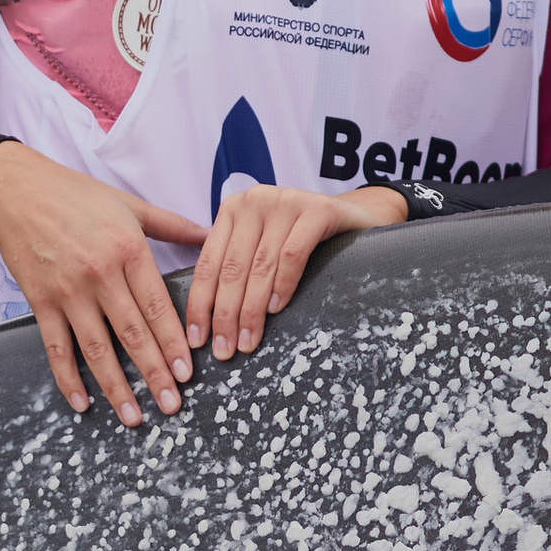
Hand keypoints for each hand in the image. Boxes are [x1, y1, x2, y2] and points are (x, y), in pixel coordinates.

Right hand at [0, 144, 205, 424]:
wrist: (15, 190)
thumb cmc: (74, 194)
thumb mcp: (128, 204)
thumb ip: (171, 224)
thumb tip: (210, 234)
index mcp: (128, 249)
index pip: (158, 307)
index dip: (174, 344)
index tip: (188, 373)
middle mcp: (100, 274)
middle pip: (134, 335)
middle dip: (155, 374)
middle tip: (173, 405)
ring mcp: (68, 291)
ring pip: (98, 349)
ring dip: (118, 387)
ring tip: (135, 416)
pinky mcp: (41, 301)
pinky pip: (57, 348)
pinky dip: (68, 379)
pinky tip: (83, 403)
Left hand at [187, 183, 404, 361]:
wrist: (354, 218)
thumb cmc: (303, 240)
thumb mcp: (262, 248)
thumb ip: (237, 267)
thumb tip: (209, 323)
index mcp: (233, 210)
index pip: (209, 263)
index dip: (200, 304)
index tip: (197, 340)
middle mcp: (254, 200)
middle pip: (233, 268)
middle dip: (225, 315)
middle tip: (225, 350)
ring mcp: (286, 200)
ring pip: (260, 265)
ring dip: (251, 310)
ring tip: (248, 341)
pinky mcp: (318, 208)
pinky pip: (293, 254)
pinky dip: (283, 284)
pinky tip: (276, 309)